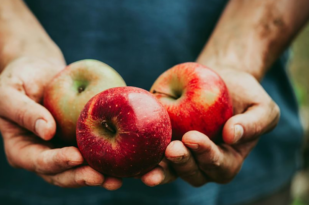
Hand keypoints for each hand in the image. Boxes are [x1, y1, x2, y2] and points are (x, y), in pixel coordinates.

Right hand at [0, 57, 121, 189]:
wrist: (38, 71)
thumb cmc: (17, 78)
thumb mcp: (7, 91)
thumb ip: (22, 111)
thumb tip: (47, 131)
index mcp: (21, 150)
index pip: (39, 161)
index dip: (57, 162)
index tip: (75, 157)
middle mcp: (43, 155)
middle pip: (62, 174)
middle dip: (81, 177)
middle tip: (102, 177)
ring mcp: (62, 150)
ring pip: (80, 169)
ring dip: (99, 175)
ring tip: (117, 179)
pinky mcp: (80, 141)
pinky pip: (94, 151)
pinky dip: (108, 158)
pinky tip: (125, 160)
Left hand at [141, 68, 279, 186]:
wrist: (218, 78)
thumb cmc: (243, 94)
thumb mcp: (261, 106)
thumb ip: (254, 123)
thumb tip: (232, 136)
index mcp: (228, 159)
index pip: (219, 165)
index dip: (206, 155)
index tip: (193, 138)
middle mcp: (203, 162)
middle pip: (193, 174)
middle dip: (182, 164)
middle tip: (172, 148)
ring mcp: (181, 154)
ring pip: (171, 171)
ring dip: (160, 170)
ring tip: (149, 165)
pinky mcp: (163, 142)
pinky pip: (152, 155)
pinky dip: (143, 158)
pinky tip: (134, 154)